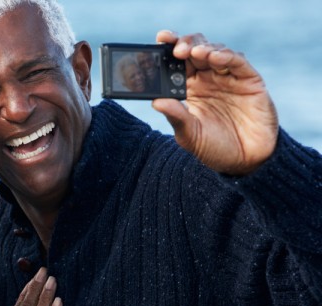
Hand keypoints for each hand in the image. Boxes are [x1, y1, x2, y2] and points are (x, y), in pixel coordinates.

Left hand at [152, 30, 278, 174]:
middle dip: (184, 44)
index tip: (159, 41)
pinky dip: (226, 56)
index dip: (168, 49)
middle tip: (175, 49)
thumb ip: (176, 117)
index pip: (177, 62)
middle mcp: (209, 79)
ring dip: (203, 48)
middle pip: (195, 50)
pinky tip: (214, 57)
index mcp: (190, 88)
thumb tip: (156, 101)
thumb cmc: (214, 149)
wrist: (245, 163)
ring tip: (194, 52)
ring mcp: (229, 78)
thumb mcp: (190, 135)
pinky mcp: (249, 80)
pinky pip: (237, 62)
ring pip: (215, 51)